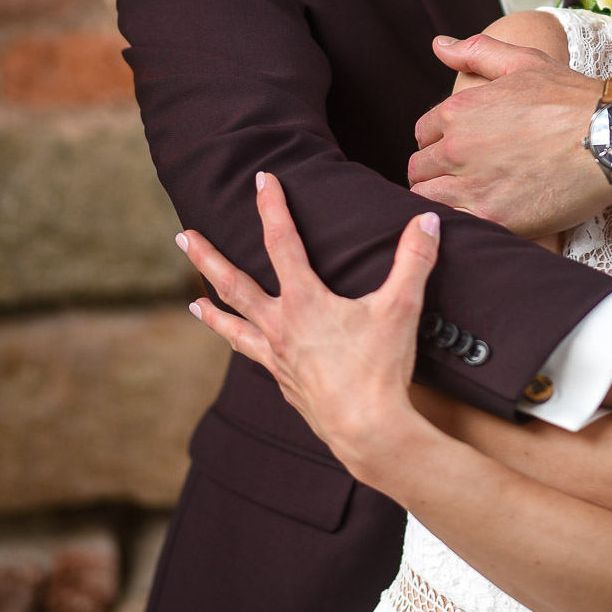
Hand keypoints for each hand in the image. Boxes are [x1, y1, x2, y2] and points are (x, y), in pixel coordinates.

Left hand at [178, 173, 439, 484]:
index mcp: (304, 301)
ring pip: (235, 328)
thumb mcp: (401, 308)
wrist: (367, 432)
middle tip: (183, 237)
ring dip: (213, 313)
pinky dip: (247, 348)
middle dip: (208, 258)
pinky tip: (250, 349)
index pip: (281, 242)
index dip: (272, 207)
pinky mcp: (285, 384)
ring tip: (194, 304)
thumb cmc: (381, 369)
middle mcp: (280, 327)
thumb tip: (428, 219)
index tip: (261, 180)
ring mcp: (277, 359)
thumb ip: (414, 260)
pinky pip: (256, 359)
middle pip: (234, 285)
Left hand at [410, 34, 611, 234]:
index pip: (423, 134)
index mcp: (459, 110)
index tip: (462, 152)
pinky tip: (480, 218)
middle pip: (420, 169)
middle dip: (437, 172)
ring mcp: (472, 185)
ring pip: (428, 199)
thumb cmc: (572, 98)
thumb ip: (476, 53)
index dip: (439, 143)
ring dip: (443, 199)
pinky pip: (452, 225)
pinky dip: (458, 223)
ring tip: (472, 199)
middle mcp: (457, 147)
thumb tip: (439, 44)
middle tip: (467, 178)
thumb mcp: (524, 62)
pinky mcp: (492, 218)